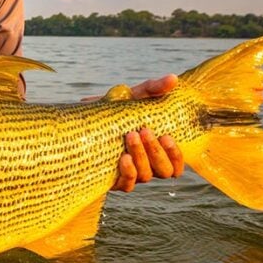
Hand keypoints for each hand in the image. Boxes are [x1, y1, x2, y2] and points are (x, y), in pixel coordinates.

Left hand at [109, 75, 184, 191]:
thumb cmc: (116, 108)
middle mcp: (147, 165)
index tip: (166, 136)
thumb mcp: (135, 96)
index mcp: (157, 150)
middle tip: (143, 130)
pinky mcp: (114, 179)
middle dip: (155, 151)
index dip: (176, 155)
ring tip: (130, 135)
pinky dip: (129, 172)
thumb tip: (173, 78)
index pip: (176, 164)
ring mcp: (131, 173)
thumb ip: (153, 88)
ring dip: (142, 156)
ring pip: (147, 176)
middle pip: (164, 170)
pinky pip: (128, 184)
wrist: (85, 119)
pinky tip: (123, 157)